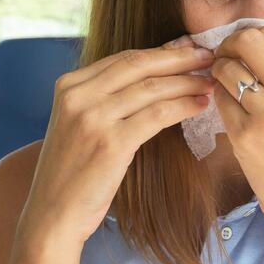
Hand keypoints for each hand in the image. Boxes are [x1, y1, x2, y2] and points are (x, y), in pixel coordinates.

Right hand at [17, 35, 215, 247]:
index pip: (124, 57)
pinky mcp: (110, 142)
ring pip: (153, 88)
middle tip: (209, 56)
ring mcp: (92, 118)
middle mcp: (78, 95)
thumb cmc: (73, 172)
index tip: (190, 48)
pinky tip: (200, 106)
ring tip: (211, 83)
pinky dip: (183, 106)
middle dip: (180, 59)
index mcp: (69, 85)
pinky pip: (157, 115)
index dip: (162, 51)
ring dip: (188, 83)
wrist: (52, 215)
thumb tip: (155, 73)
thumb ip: (106, 97)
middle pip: (140, 65)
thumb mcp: (80, 123)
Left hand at [211, 26, 263, 240]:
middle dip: (229, 45)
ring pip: (227, 69)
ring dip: (219, 73)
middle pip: (248, 40)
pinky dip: (218, 100)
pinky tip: (229, 112)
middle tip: (225, 59)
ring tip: (225, 88)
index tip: (242, 49)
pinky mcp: (246, 137)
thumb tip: (257, 43)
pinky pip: (219, 100)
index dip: (250, 36)